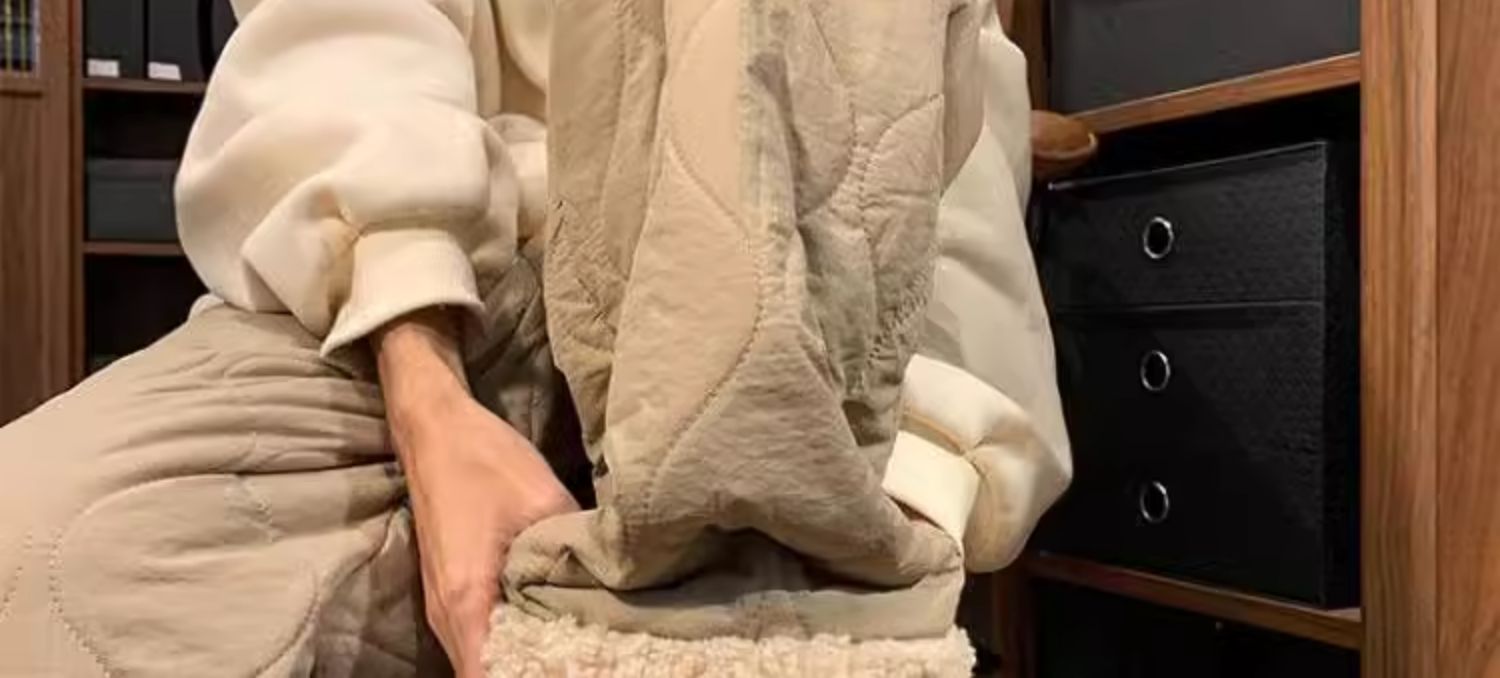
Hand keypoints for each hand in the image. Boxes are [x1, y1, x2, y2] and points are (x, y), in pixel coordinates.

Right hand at [374, 309, 578, 677]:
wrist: (433, 426)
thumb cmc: (483, 459)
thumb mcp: (544, 501)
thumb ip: (574, 552)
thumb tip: (613, 586)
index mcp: (466, 599)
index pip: (490, 677)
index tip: (577, 669)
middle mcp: (446, 614)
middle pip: (484, 674)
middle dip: (532, 674)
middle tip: (587, 662)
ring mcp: (442, 606)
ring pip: (480, 658)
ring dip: (519, 660)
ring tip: (573, 652)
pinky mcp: (448, 593)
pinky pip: (476, 638)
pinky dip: (507, 643)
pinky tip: (548, 628)